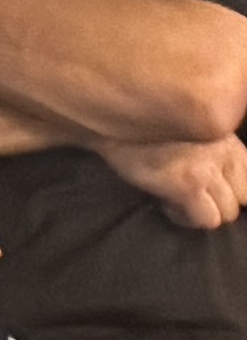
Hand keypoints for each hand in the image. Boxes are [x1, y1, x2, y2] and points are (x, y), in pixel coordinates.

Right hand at [104, 130, 246, 228]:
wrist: (106, 120)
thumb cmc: (145, 128)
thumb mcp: (191, 128)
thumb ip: (214, 148)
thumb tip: (222, 179)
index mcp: (229, 138)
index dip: (232, 189)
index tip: (212, 189)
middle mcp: (224, 151)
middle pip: (243, 198)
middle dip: (220, 202)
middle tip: (193, 195)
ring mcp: (207, 169)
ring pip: (226, 213)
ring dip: (202, 211)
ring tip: (178, 200)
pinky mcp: (187, 184)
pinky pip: (205, 219)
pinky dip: (187, 218)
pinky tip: (168, 205)